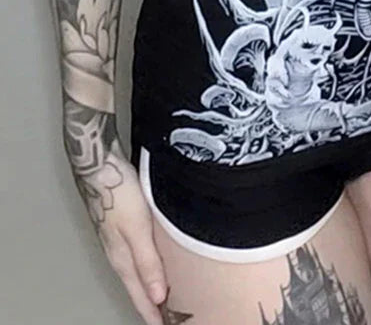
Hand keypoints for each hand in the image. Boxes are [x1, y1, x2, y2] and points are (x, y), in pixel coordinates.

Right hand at [70, 137, 167, 324]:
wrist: (100, 165)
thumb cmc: (118, 193)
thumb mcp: (137, 228)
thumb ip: (148, 261)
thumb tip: (157, 297)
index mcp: (122, 259)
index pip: (140, 295)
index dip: (153, 315)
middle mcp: (119, 254)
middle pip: (138, 287)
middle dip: (151, 306)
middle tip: (167, 319)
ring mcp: (119, 240)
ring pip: (137, 272)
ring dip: (150, 287)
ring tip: (163, 299)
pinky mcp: (122, 227)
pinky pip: (137, 255)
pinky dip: (148, 267)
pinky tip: (155, 263)